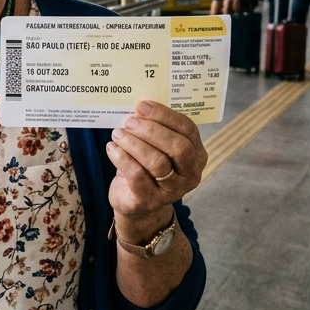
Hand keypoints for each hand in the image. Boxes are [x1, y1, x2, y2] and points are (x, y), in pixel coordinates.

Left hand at [106, 101, 205, 237]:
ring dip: (134, 144)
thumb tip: (139, 108)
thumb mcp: (157, 148)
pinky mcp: (150, 201)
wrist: (137, 204)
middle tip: (130, 122)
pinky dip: (122, 158)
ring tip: (118, 134)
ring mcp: (173, 190)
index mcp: (197, 154)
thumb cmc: (148, 168)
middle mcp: (190, 174)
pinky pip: (137, 176)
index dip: (165, 115)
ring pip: (157, 162)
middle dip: (151, 130)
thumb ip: (155, 129)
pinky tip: (112, 148)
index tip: (143, 106)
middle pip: (177, 147)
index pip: (188, 129)